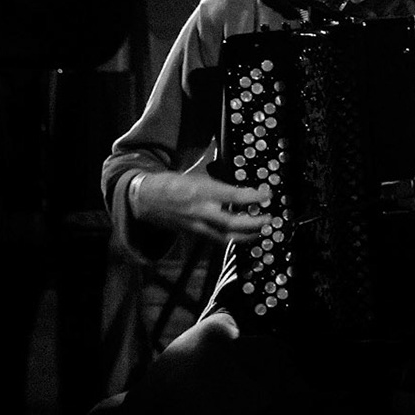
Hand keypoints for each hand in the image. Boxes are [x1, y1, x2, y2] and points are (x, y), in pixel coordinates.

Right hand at [129, 169, 270, 243]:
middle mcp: (200, 210)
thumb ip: (217, 181)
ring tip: (263, 230)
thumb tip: (239, 181)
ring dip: (248, 235)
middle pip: (231, 223)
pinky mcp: (195, 234)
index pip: (233, 196)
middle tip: (269, 219)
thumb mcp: (195, 174)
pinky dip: (234, 238)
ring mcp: (197, 225)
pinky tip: (246, 235)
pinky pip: (218, 239)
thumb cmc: (172, 183)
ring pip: (226, 237)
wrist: (145, 199)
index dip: (253, 197)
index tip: (267, 194)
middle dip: (254, 223)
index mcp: (201, 191)